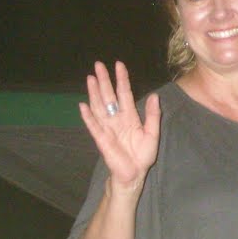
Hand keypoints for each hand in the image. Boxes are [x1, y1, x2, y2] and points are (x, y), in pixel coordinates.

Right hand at [78, 61, 160, 189]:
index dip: (121, 79)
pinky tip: (83, 105)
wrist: (135, 173)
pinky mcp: (101, 139)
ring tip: (90, 78)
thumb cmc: (143, 154)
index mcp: (130, 116)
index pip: (124, 93)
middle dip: (104, 81)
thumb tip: (154, 95)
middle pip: (108, 96)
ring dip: (94, 93)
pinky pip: (93, 125)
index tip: (118, 64)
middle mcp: (116, 118)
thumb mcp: (152, 133)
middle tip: (98, 65)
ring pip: (99, 106)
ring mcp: (108, 127)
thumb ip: (153, 115)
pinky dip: (88, 116)